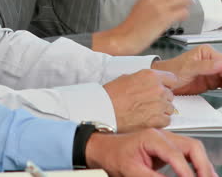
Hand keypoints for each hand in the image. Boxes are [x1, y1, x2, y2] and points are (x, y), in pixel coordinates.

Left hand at [85, 128, 216, 176]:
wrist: (104, 149)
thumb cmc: (114, 156)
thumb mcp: (131, 171)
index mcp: (152, 137)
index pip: (175, 154)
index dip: (186, 172)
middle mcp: (162, 135)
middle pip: (191, 146)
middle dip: (203, 165)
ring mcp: (166, 139)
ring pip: (192, 147)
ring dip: (202, 164)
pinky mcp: (167, 147)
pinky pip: (187, 152)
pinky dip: (196, 163)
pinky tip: (200, 173)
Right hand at [93, 0, 191, 54]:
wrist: (126, 37)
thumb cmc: (133, 23)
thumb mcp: (142, 2)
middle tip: (185, 3)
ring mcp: (160, 7)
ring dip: (186, 5)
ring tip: (182, 11)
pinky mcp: (164, 18)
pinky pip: (183, 12)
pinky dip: (184, 15)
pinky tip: (179, 19)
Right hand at [104, 69, 176, 131]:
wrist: (105, 110)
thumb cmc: (112, 94)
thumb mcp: (128, 77)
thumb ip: (144, 79)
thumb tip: (150, 83)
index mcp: (151, 76)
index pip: (172, 79)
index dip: (168, 84)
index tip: (165, 88)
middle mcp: (158, 89)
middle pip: (170, 94)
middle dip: (162, 98)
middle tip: (150, 102)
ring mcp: (159, 105)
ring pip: (170, 108)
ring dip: (162, 110)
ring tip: (147, 112)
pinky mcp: (157, 120)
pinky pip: (166, 121)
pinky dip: (160, 122)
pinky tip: (148, 119)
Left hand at [152, 44, 221, 94]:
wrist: (165, 81)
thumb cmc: (172, 70)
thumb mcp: (189, 68)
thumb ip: (205, 66)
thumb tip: (219, 64)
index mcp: (206, 52)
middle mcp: (210, 61)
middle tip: (221, 83)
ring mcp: (211, 72)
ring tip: (221, 86)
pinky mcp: (211, 82)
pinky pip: (221, 84)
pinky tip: (221, 89)